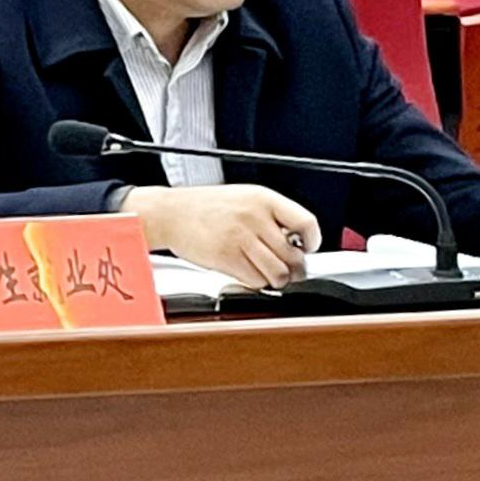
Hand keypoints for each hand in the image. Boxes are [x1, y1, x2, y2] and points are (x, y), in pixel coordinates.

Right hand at [122, 184, 320, 288]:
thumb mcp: (242, 198)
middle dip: (293, 268)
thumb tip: (298, 244)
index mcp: (262, 198)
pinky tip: (246, 272)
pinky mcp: (226, 257)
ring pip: (278, 273)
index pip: (306, 223)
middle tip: (286, 268)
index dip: (311, 241)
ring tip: (266, 273)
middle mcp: (254, 216)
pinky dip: (255, 282)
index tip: (306, 247)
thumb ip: (271, 216)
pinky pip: (256, 280)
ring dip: (275, 279)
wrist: (168, 212)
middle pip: (294, 256)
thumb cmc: (203, 207)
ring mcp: (240, 237)